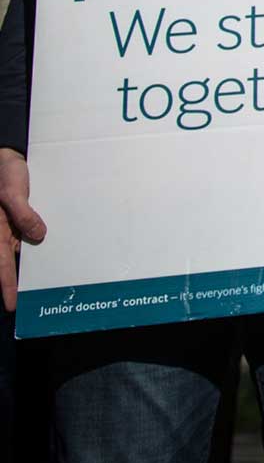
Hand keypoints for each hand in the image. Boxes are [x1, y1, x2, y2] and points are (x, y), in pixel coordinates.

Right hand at [0, 146, 46, 314]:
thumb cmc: (5, 174)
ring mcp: (15, 228)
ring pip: (26, 251)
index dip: (7, 286)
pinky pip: (32, 235)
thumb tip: (38, 236)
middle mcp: (5, 234)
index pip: (2, 265)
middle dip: (23, 281)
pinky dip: (42, 243)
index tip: (12, 305)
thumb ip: (23, 213)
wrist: (9, 157)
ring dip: (37, 263)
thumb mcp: (11, 192)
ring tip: (56, 278)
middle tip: (40, 300)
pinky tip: (58, 249)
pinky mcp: (25, 219)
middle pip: (14, 263)